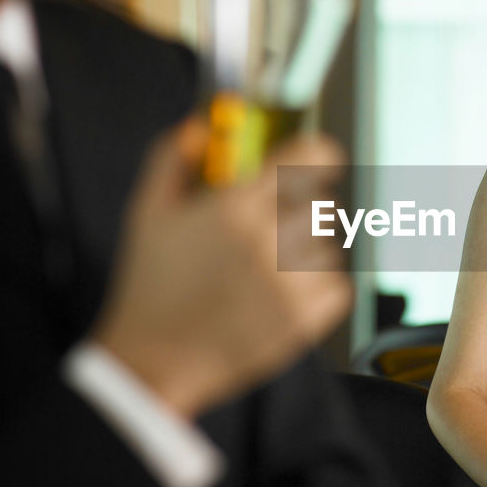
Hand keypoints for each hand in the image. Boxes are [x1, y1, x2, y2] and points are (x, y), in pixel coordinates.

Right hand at [93, 118, 351, 416]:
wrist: (154, 360)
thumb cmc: (150, 287)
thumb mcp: (147, 211)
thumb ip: (172, 158)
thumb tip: (200, 126)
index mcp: (233, 207)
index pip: (309, 158)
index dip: (318, 155)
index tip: (318, 159)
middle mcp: (268, 241)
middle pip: (321, 201)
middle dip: (300, 208)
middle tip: (271, 226)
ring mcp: (290, 282)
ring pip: (329, 244)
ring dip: (307, 249)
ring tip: (266, 268)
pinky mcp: (305, 319)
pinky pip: (339, 285)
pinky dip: (319, 286)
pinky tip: (281, 292)